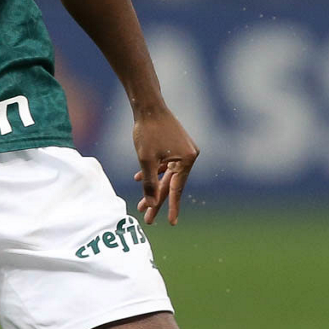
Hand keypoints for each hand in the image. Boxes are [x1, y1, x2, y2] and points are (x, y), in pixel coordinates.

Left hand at [132, 107, 199, 225]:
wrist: (148, 105)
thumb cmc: (147, 131)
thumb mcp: (146, 160)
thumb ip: (149, 183)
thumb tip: (151, 204)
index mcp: (187, 160)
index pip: (177, 189)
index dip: (171, 207)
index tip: (171, 223)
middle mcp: (189, 156)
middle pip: (171, 184)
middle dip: (157, 201)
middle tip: (148, 219)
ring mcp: (183, 150)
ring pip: (166, 176)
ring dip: (153, 188)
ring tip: (141, 204)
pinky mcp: (175, 146)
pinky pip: (165, 164)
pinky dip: (153, 172)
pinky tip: (139, 179)